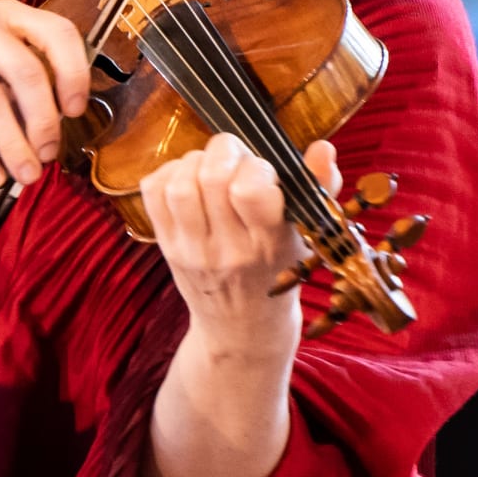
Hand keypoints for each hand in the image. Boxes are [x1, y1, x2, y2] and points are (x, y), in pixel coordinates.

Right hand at [0, 0, 90, 188]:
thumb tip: (55, 122)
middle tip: (49, 155)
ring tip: (24, 175)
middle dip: (43, 121)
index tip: (76, 110)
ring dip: (12, 143)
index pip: (57, 32)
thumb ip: (18, 68)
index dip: (73, 72)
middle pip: (26, 72)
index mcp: (7, 12)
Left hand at [138, 135, 336, 356]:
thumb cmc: (280, 274)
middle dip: (227, 151)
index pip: (251, 192)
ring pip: (180, 184)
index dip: (257, 167)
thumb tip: (323, 148)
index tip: (265, 172)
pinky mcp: (165, 245)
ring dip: (196, 161)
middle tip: (238, 160)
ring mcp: (190, 249)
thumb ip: (319, 188)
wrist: (242, 328)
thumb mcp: (307, 238)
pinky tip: (191, 179)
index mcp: (269, 246)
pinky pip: (154, 190)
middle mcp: (227, 249)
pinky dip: (169, 172)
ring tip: (212, 168)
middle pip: (212, 178)